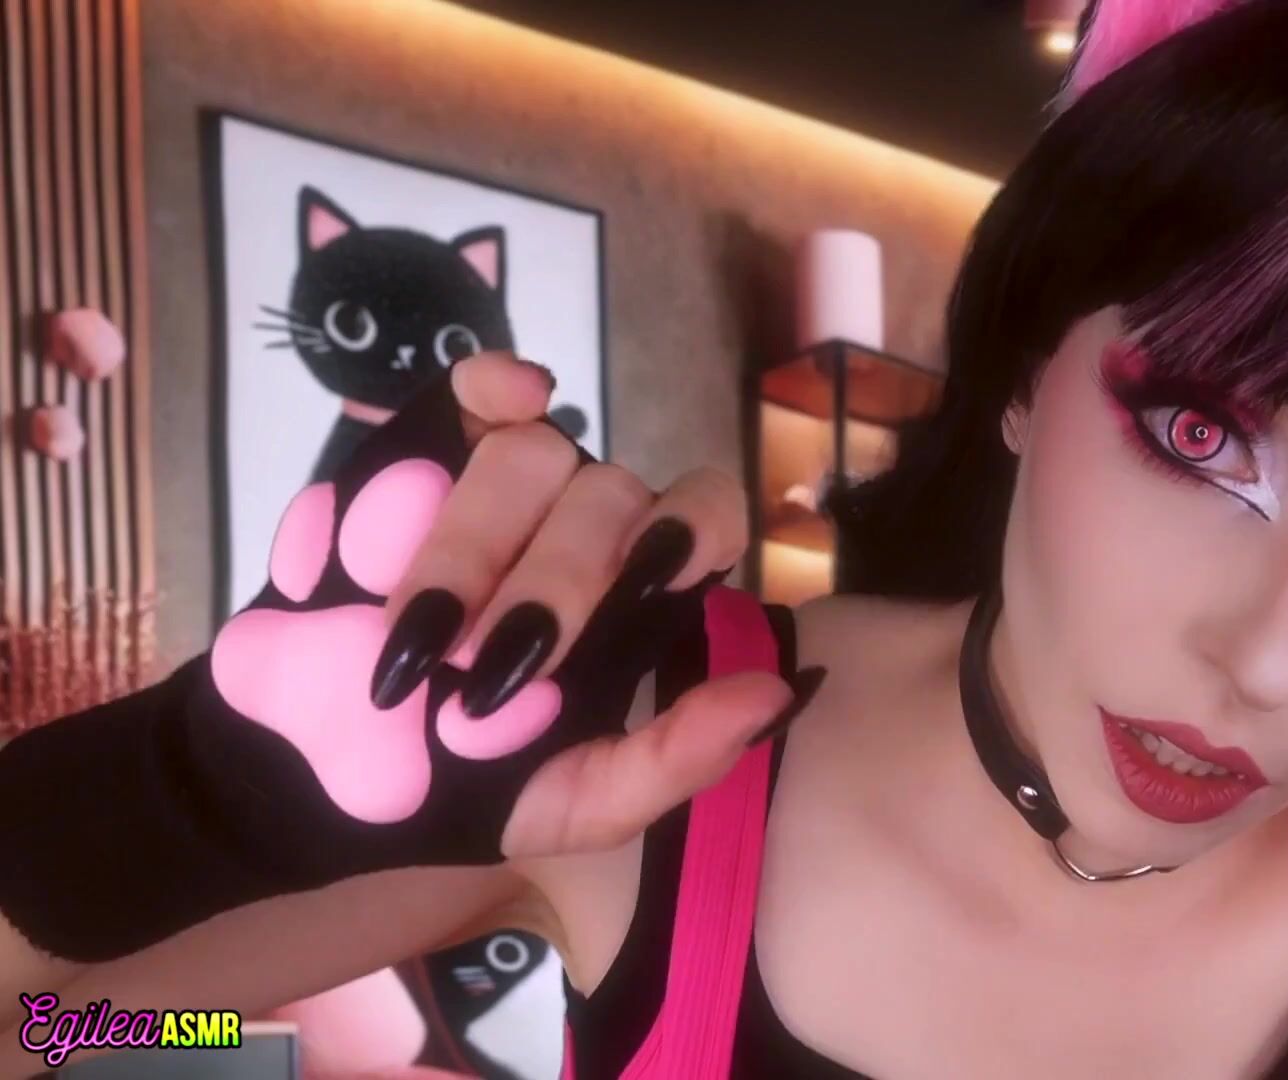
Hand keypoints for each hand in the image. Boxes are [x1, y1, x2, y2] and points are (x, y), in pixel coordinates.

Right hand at [208, 352, 812, 870]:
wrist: (320, 773)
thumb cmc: (458, 785)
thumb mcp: (570, 805)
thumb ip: (671, 759)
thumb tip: (776, 695)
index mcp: (638, 594)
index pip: (706, 517)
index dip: (692, 531)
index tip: (652, 581)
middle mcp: (584, 525)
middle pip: (608, 494)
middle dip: (550, 586)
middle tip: (482, 683)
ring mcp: (504, 482)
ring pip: (532, 452)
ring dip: (476, 544)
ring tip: (420, 641)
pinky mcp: (423, 452)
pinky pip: (472, 391)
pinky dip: (489, 385)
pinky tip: (494, 400)